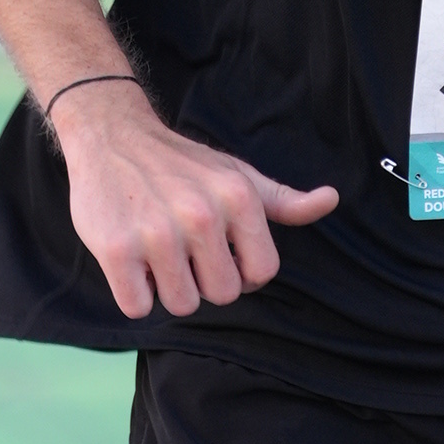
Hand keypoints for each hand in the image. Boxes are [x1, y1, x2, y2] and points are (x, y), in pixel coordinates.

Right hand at [50, 79, 337, 320]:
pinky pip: (138, 307)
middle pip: (222, 295)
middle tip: (181, 249)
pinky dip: (133, 293)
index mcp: (238, 198)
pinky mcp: (116, 250)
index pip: (260, 274)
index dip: (240, 271)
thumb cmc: (180, 165)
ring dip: (166, 288)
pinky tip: (130, 260)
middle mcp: (202, 215)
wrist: (111, 136)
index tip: (217, 253)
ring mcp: (158, 234)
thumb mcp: (237, 175)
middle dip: (202, 280)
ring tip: (154, 251)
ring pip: (181, 304)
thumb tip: (331, 200)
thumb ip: (283, 200)